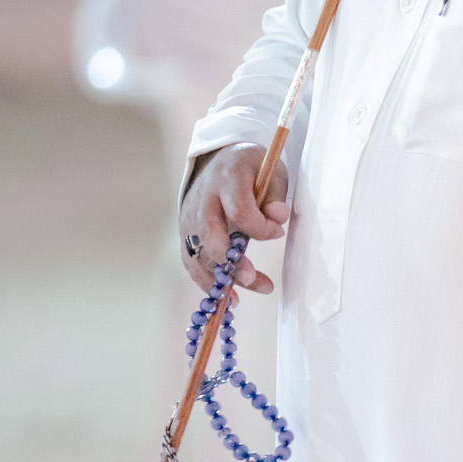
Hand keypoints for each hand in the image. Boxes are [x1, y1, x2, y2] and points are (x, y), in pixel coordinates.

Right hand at [179, 144, 289, 297]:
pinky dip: (206, 282)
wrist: (221, 162)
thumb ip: (275, 197)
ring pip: (197, 253)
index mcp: (226, 178)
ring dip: (218, 279)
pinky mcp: (185, 233)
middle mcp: (202, 198)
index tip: (277, 233)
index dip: (259, 228)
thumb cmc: (252, 171)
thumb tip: (277, 218)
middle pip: (209, 233)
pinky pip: (190, 261)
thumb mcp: (271, 174)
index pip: (239, 210)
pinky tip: (227, 298)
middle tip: (251, 277)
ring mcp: (189, 216)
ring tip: (239, 299)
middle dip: (229, 261)